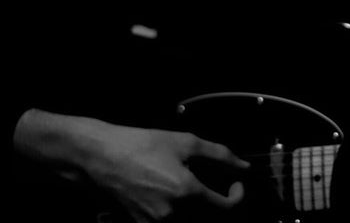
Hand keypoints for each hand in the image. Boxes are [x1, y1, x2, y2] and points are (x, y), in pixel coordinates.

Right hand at [84, 123, 248, 221]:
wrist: (99, 157)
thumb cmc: (140, 146)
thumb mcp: (186, 142)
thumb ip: (220, 155)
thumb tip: (242, 165)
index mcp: (186, 193)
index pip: (227, 209)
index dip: (238, 196)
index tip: (235, 184)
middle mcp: (171, 215)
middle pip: (210, 220)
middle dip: (219, 205)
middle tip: (219, 187)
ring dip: (200, 211)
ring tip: (196, 191)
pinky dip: (180, 214)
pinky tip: (176, 197)